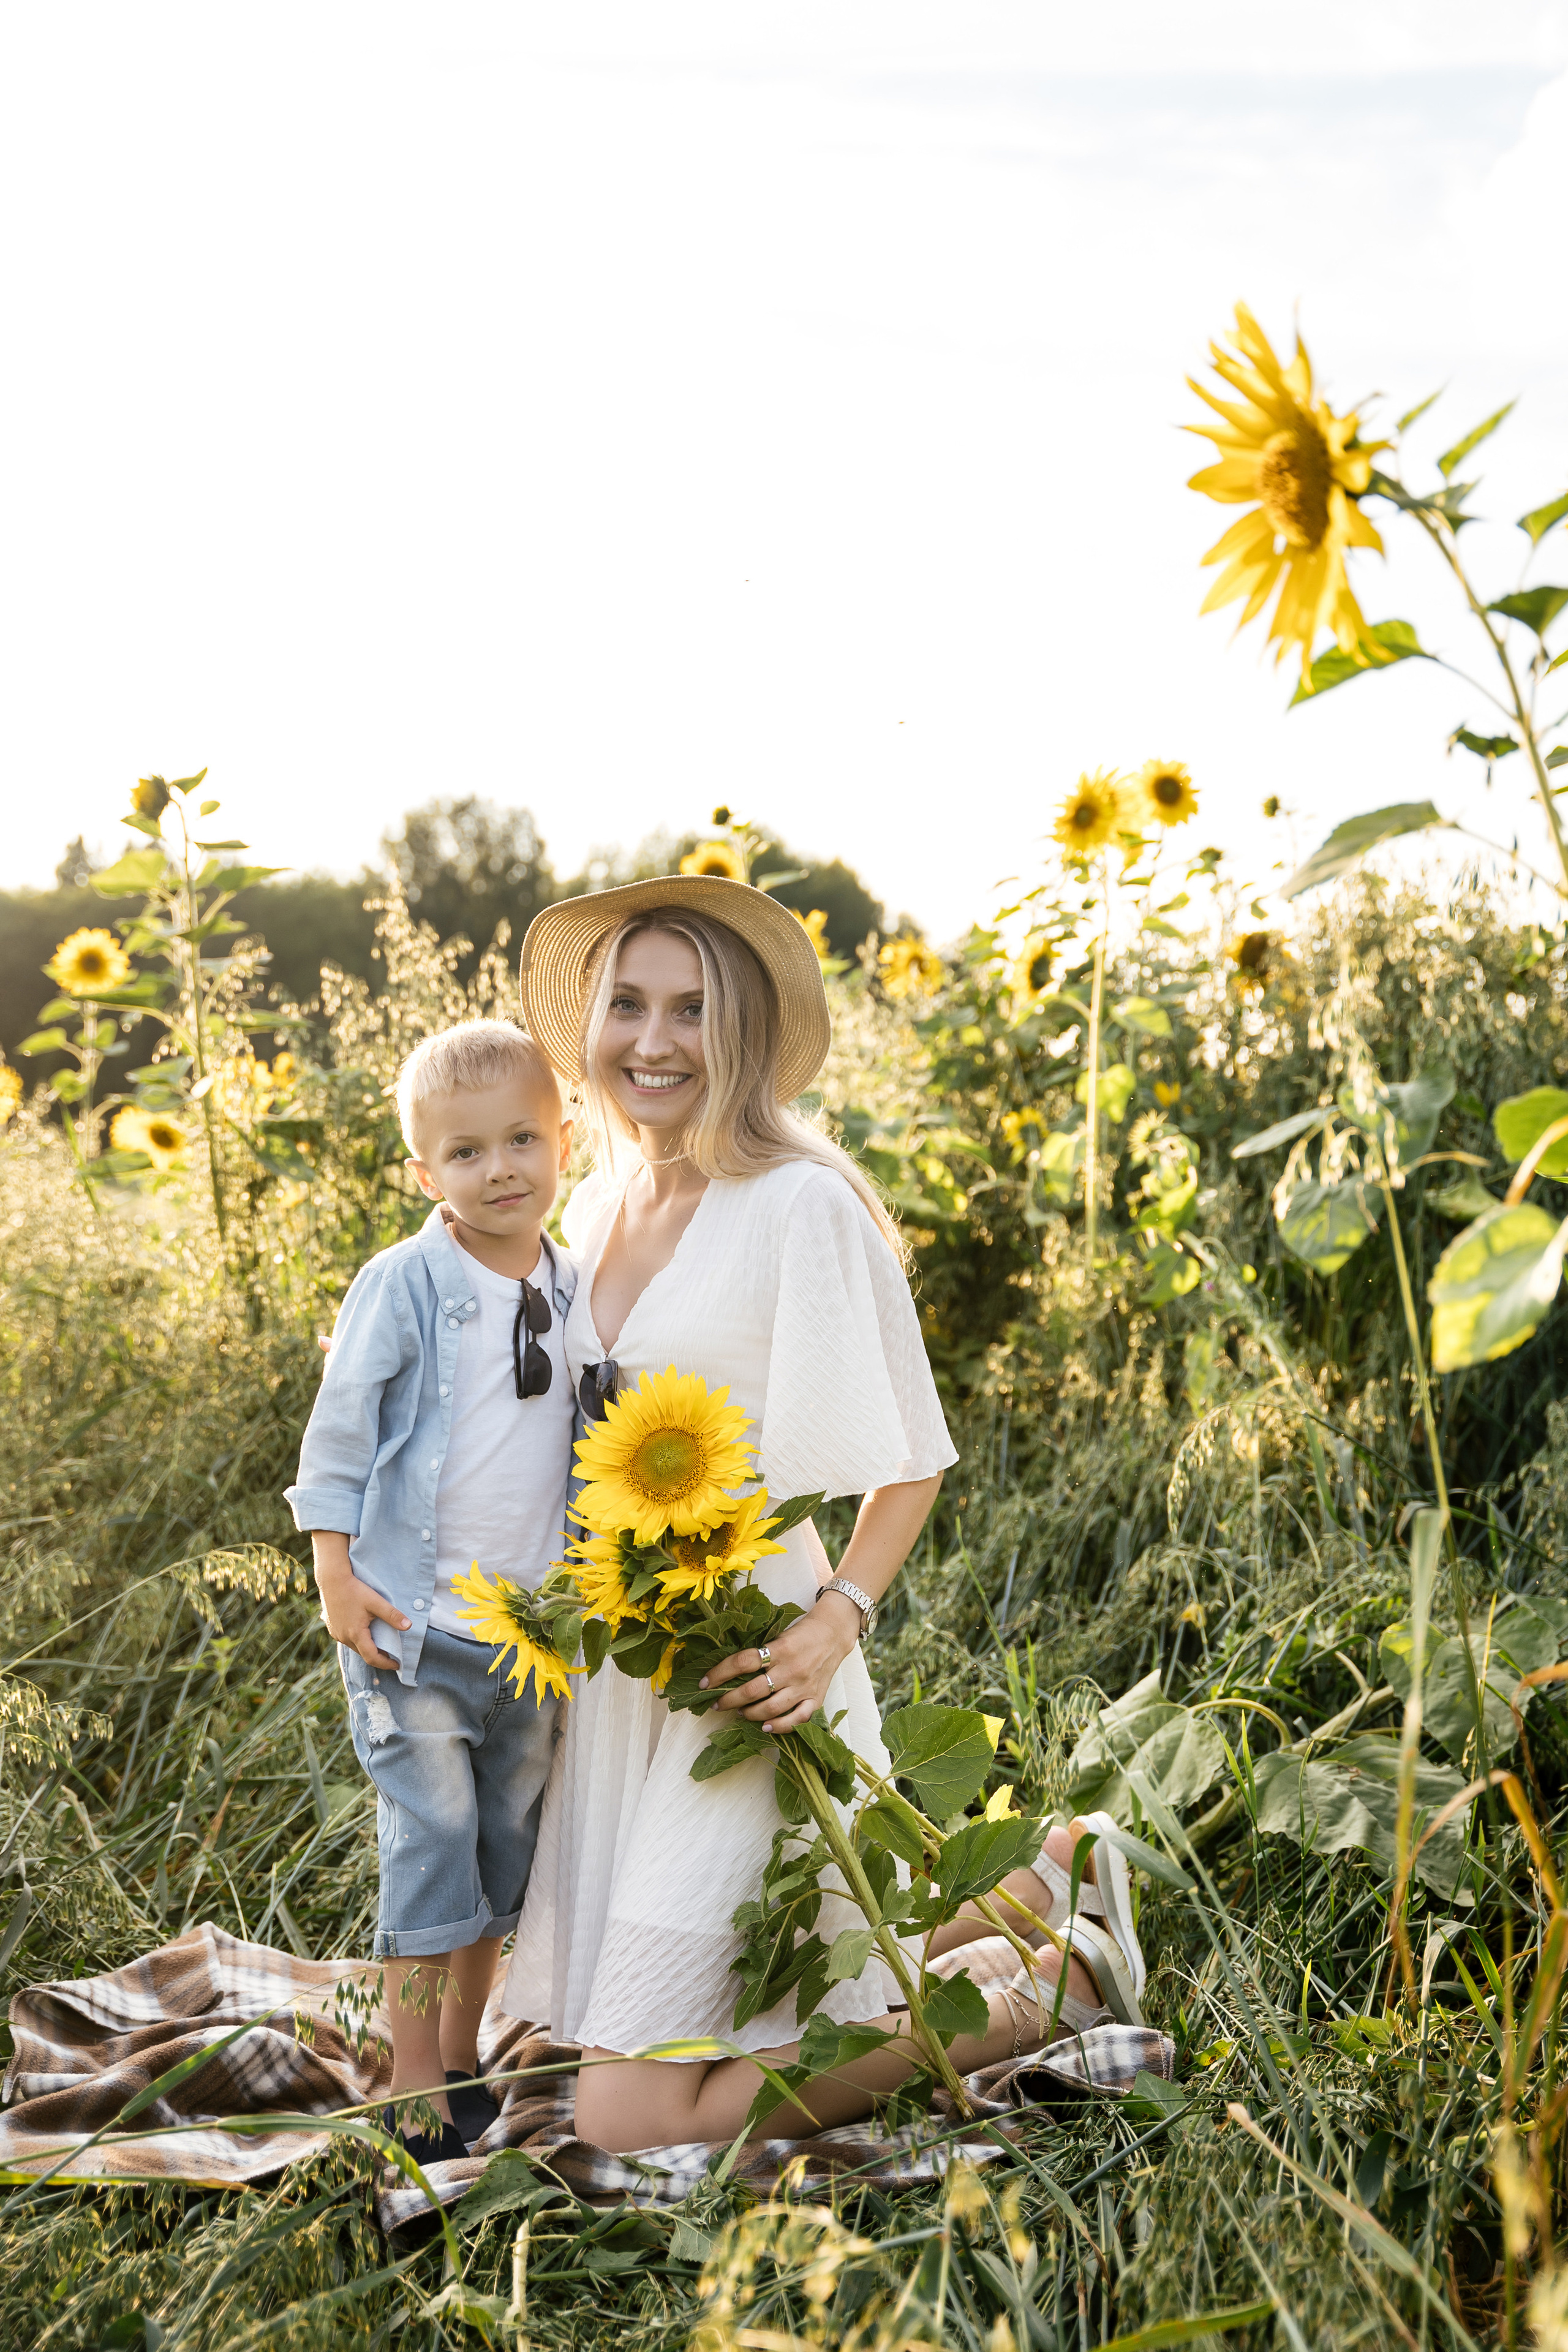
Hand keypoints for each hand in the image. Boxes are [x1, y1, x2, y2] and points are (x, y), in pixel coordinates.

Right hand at [312, 1536, 408, 1668]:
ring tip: (381, 1645)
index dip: (386, 1663)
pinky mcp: (333, 1628)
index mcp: (356, 1634)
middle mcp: (344, 1637)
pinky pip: (348, 1640)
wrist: (332, 1580)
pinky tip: (365, 1633)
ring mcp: (336, 1634)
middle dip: (379, 1657)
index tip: (397, 1664)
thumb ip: (392, 1615)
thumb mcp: (376, 1601)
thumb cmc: (354, 1589)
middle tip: (392, 1656)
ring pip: (355, 1647)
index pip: (372, 1657)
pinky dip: (359, 1641)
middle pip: (364, 1654)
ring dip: (368, 1648)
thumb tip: (408, 1626)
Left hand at [700, 1592, 860, 1734]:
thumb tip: (729, 1669)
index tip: (704, 1682)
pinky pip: (797, 1719)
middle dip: (729, 1699)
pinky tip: (765, 1726)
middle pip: (753, 1690)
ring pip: (771, 1708)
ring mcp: (804, 1687)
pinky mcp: (816, 1698)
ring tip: (739, 1712)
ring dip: (749, 1713)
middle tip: (717, 1703)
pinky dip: (779, 1726)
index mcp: (779, 1649)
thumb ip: (759, 1652)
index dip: (719, 1673)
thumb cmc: (802, 1633)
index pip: (742, 1662)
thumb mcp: (778, 1635)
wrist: (834, 1634)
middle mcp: (790, 1669)